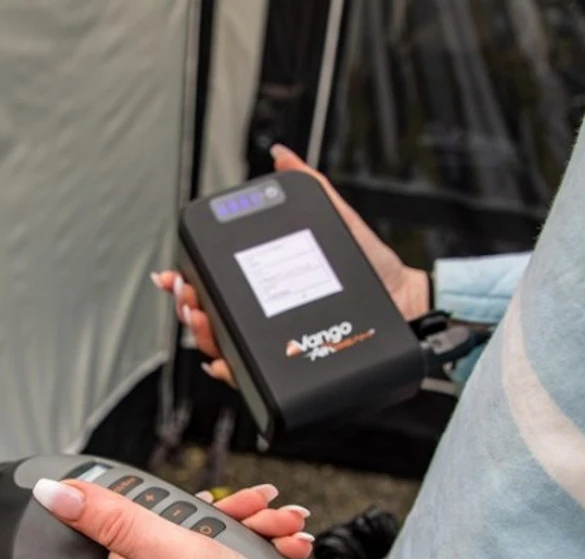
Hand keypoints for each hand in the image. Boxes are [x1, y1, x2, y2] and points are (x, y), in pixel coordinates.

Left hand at [31, 477, 367, 558]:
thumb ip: (118, 522)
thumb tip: (54, 493)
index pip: (135, 524)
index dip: (174, 501)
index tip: (211, 497)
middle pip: (187, 534)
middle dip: (233, 515)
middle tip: (262, 513)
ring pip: (223, 554)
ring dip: (259, 534)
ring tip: (288, 535)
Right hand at [154, 143, 429, 385]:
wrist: (408, 306)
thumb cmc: (377, 270)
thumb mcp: (338, 223)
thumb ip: (311, 188)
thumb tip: (283, 156)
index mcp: (267, 278)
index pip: (215, 280)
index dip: (187, 278)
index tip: (176, 276)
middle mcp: (265, 310)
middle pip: (210, 314)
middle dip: (189, 308)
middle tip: (190, 299)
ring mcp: (274, 339)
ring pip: (222, 344)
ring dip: (203, 336)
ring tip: (203, 321)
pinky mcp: (290, 365)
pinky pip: (250, 375)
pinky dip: (229, 370)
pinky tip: (223, 359)